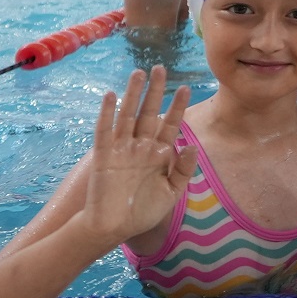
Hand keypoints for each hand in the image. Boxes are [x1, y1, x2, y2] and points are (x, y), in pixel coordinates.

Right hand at [79, 68, 196, 245]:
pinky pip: (105, 131)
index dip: (177, 107)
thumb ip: (182, 169)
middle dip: (155, 91)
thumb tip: (192, 145)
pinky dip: (107, 114)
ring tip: (138, 72)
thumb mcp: (171, 192)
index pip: (169, 125)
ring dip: (132, 94)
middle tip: (161, 68)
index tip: (185, 88)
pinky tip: (111, 95)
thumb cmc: (142, 213)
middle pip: (149, 113)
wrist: (113, 229)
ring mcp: (122, 150)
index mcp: (158, 154)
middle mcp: (140, 147)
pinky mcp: (104, 157)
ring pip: (128, 116)